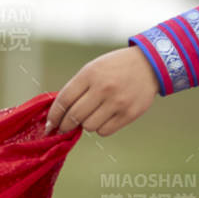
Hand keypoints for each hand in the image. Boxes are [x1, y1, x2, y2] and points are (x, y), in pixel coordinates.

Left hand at [44, 46, 158, 136]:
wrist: (148, 65)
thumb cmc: (114, 68)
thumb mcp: (93, 68)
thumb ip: (76, 88)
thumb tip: (59, 113)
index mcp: (90, 74)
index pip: (64, 100)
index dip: (54, 115)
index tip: (50, 124)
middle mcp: (103, 88)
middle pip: (74, 116)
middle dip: (65, 125)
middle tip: (64, 127)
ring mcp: (118, 102)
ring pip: (89, 126)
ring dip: (85, 125)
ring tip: (90, 116)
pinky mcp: (129, 114)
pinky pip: (104, 131)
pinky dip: (100, 128)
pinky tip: (103, 119)